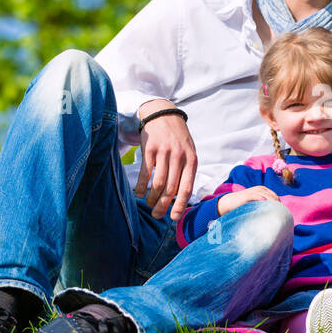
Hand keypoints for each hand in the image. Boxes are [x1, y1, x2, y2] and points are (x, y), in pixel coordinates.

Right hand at [136, 100, 197, 221]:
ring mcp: (164, 152)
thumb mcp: (188, 152)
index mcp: (191, 160)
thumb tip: (180, 198)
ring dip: (152, 198)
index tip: (174, 218)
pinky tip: (140, 192)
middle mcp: (179, 157)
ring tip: (148, 203)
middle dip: (163, 206)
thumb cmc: (177, 138)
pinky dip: (142, 186)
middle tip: (157, 215)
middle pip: (171, 189)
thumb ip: (186, 172)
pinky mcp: (149, 149)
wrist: (163, 114)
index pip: (187, 188)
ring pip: (158, 183)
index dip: (180, 205)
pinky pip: (145, 172)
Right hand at [216, 185, 279, 216]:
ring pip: (267, 195)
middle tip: (281, 213)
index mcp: (263, 189)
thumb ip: (264, 204)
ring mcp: (254, 191)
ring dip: (272, 202)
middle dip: (277, 204)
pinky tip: (266, 203)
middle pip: (273, 195)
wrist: (230, 202)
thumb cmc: (244, 204)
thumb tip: (274, 212)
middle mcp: (260, 188)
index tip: (282, 212)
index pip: (275, 196)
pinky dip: (262, 199)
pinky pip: (257, 196)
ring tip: (277, 210)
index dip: (279, 203)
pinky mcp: (248, 195)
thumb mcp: (256, 202)